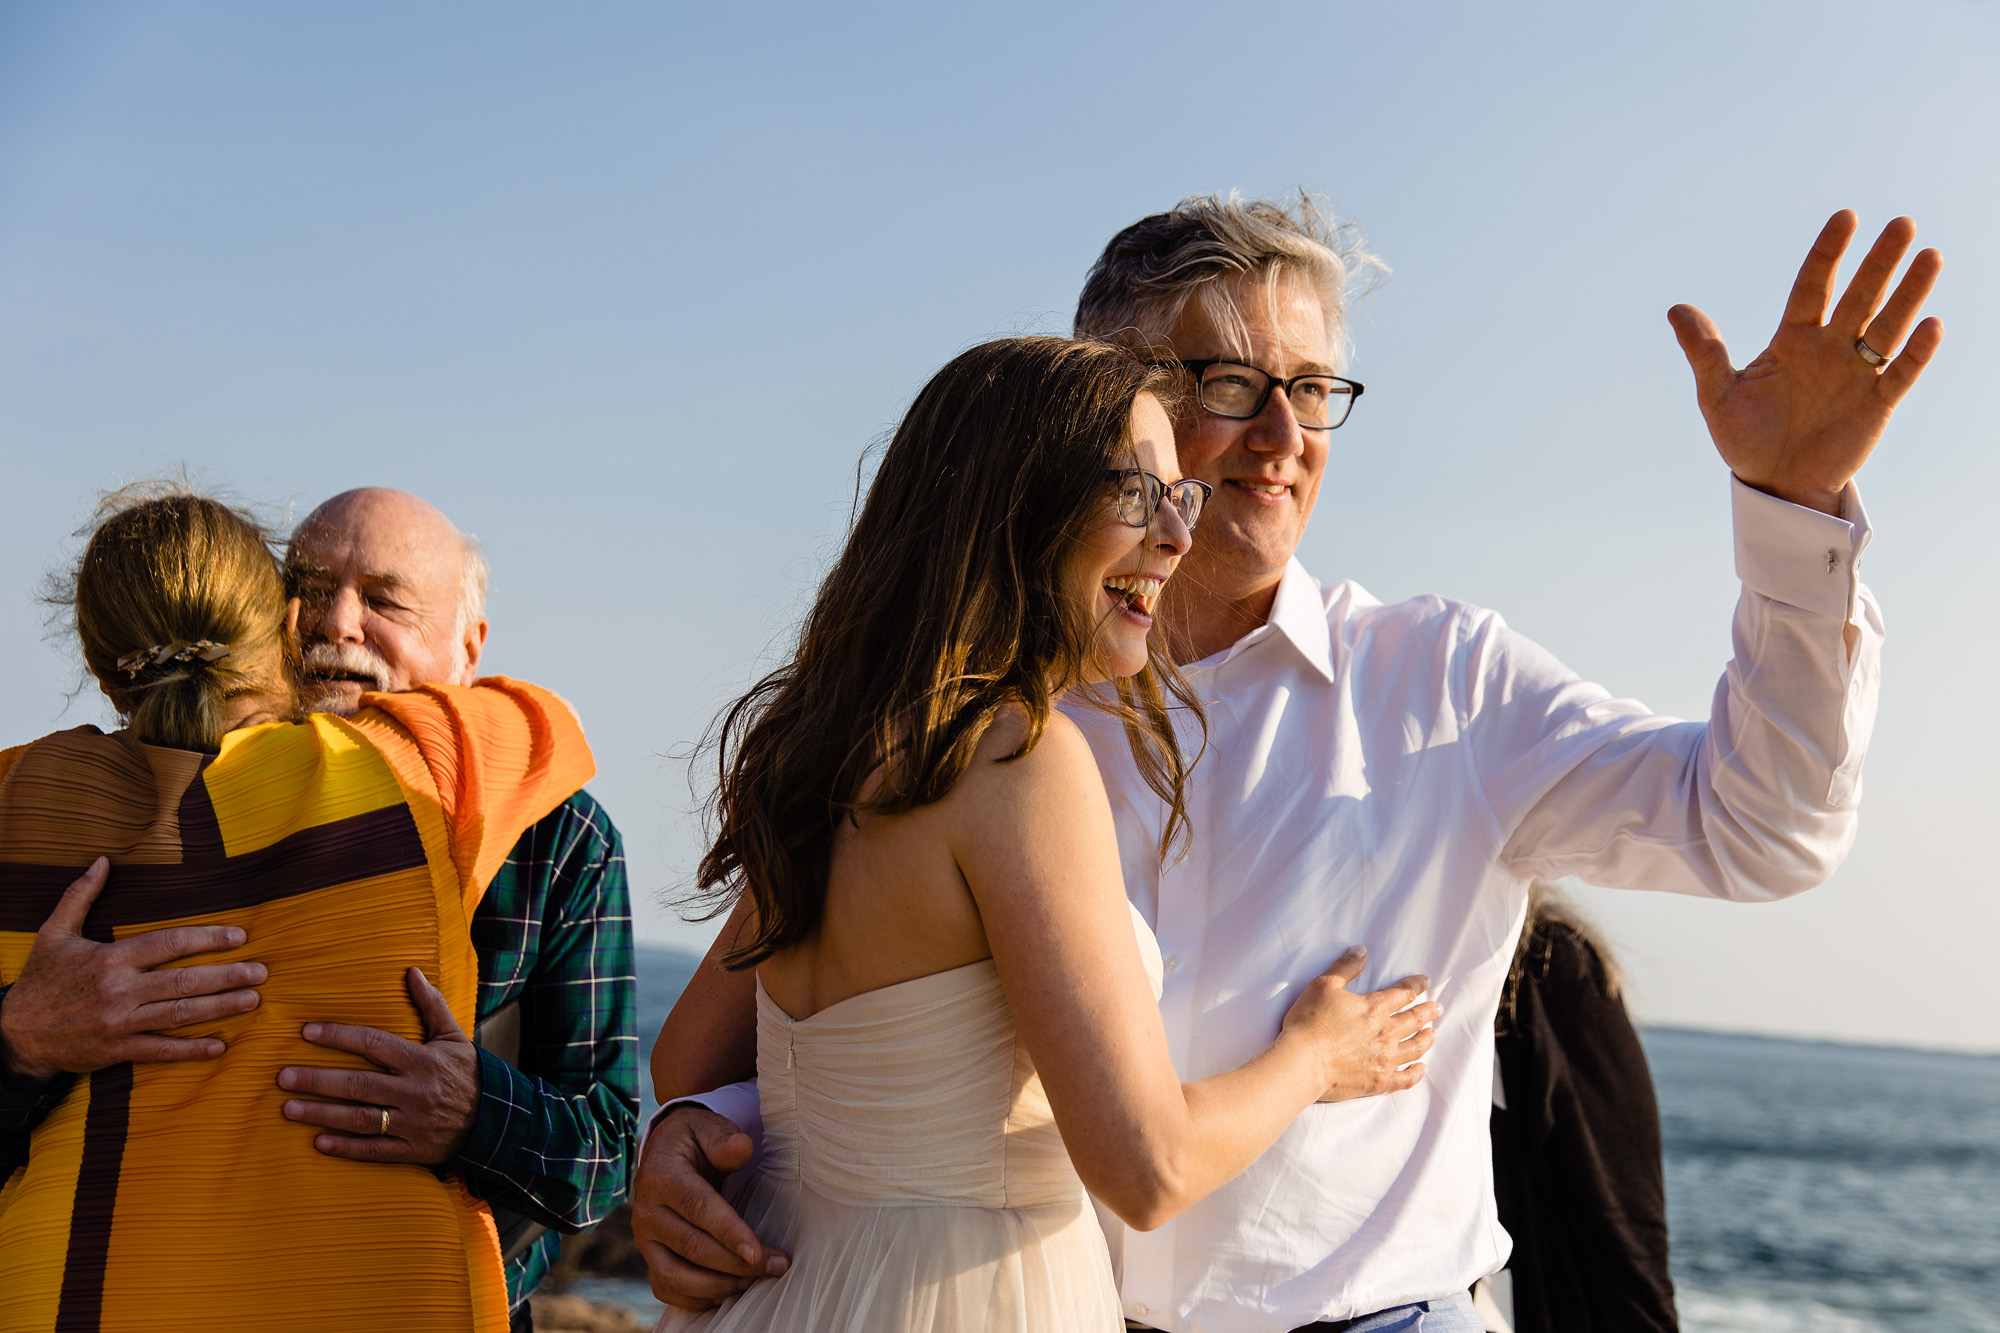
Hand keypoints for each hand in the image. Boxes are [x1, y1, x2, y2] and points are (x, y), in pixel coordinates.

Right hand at [0, 857, 264, 1088]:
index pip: (168, 944)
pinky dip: (190, 1050)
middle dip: (226, 976)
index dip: (206, 939)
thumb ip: (79, 896)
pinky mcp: (116, 1051)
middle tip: (261, 971)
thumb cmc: (40, 981)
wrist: (12, 1034)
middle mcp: (118, 990)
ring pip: (178, 1015)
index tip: (238, 936)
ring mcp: (119, 1023)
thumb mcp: (53, 934)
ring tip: (252, 1000)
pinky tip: (219, 1047)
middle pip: (183, 981)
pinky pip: (159, 1051)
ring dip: (219, 1008)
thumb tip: (101, 860)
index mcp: (110, 959)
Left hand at [278, 966, 479, 1164]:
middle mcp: (415, 1091)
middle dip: (318, 1080)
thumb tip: (412, 972)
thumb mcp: (454, 1036)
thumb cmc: (469, 1073)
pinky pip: (374, 1150)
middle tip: (283, 1076)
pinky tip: (318, 1143)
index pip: (374, 1044)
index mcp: (423, 1060)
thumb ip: (431, 1005)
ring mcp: (412, 1123)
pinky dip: (345, 1148)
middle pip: (358, 1084)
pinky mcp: (413, 1150)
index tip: (307, 1032)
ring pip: (360, 1118)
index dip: (339, 1037)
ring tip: (288, 1108)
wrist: (497, 1120)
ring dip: (321, 1113)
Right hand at [632, 1104, 788, 1310]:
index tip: (758, 1253)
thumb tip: (742, 1147)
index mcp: (661, 1176)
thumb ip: (725, 1139)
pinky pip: (667, 1289)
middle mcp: (646, 1212)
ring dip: (719, 1285)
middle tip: (777, 1266)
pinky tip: (730, 1291)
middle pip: (691, 1247)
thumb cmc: (697, 1141)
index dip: (729, 1233)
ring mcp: (644, 1240)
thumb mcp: (709, 1128)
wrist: (666, 1154)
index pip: (697, 1208)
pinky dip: (698, 1299)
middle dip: (736, 1264)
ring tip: (755, 1280)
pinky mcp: (649, 1259)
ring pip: (675, 1276)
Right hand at [1279, 947, 1439, 1103]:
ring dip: (1427, 1039)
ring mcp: (1385, 1059)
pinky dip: (1417, 1073)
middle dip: (1429, 1012)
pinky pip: (1406, 1079)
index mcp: (1375, 1008)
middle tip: (1438, 1008)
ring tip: (1433, 1034)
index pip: (1403, 993)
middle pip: (1415, 1020)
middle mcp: (1386, 1033)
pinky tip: (1421, 1069)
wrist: (1303, 1061)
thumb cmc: (1310, 1022)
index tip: (1425, 982)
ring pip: (1416, 1048)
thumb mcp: (1323, 985)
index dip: (1416, 985)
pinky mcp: (1379, 1081)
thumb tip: (1361, 951)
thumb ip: (1345, 967)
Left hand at [1669, 209, 1942, 514]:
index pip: (1812, 286)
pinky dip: (1916, 351)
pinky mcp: (1876, 405)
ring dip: (1909, 294)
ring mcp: (1856, 374)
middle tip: (1904, 223)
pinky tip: (1930, 323)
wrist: (1773, 485)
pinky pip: (1900, 373)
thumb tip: (1677, 309)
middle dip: (1880, 262)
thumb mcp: (1718, 395)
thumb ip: (1705, 352)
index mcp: (1792, 340)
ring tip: (1930, 256)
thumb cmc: (1745, 439)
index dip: (1828, 252)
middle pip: (1859, 296)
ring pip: (1887, 326)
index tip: (1847, 216)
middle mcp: (1830, 349)